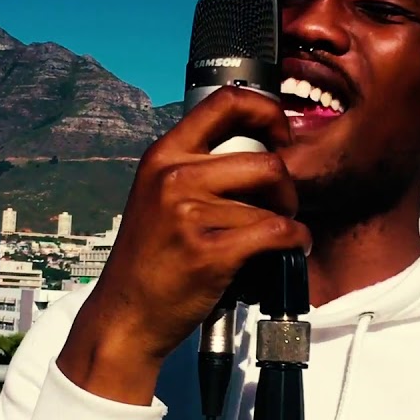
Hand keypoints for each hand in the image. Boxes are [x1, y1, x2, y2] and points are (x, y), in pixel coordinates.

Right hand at [57, 87, 312, 403]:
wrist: (124, 317)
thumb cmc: (151, 260)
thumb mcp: (159, 196)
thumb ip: (197, 168)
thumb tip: (259, 148)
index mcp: (164, 155)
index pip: (227, 102)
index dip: (268, 112)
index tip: (281, 137)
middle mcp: (174, 177)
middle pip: (267, 160)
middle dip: (287, 187)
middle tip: (282, 207)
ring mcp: (189, 214)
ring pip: (273, 203)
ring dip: (289, 220)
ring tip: (277, 236)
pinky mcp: (209, 252)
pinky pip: (278, 233)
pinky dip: (295, 241)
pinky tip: (289, 249)